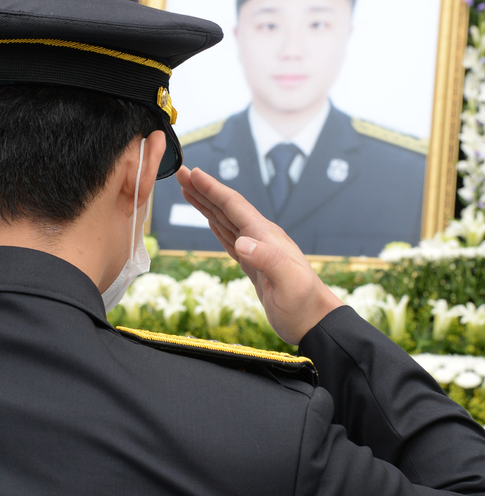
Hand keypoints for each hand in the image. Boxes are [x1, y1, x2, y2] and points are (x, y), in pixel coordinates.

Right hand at [176, 166, 343, 343]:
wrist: (313, 322)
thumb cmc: (303, 303)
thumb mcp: (288, 282)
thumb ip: (267, 259)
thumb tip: (241, 242)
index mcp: (265, 237)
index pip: (234, 206)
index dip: (212, 189)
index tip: (193, 173)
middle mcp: (260, 238)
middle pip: (227, 208)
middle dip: (203, 190)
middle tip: (182, 175)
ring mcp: (257, 251)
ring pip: (226, 221)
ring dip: (207, 205)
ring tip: (189, 192)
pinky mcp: (253, 265)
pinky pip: (230, 239)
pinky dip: (217, 227)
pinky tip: (211, 221)